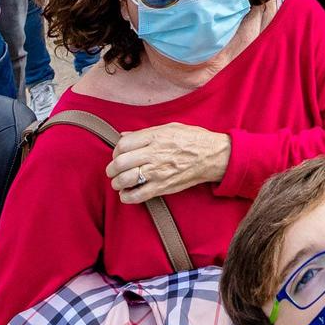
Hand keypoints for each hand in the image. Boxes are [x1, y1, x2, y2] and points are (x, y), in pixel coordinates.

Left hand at [106, 123, 231, 203]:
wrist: (213, 155)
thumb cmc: (193, 139)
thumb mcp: (169, 127)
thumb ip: (145, 132)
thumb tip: (124, 136)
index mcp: (155, 137)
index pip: (123, 145)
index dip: (115, 151)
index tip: (118, 154)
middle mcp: (154, 154)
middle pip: (120, 163)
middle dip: (111, 169)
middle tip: (113, 171)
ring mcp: (158, 172)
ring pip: (125, 180)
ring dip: (117, 183)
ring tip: (118, 182)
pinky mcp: (162, 187)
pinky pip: (137, 196)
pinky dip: (127, 197)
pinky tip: (126, 194)